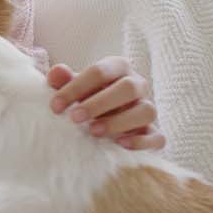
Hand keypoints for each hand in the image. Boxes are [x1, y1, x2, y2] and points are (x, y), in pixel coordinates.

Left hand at [48, 56, 165, 149]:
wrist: (107, 118)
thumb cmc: (89, 98)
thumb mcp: (75, 88)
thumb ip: (64, 80)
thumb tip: (56, 73)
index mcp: (118, 68)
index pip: (100, 71)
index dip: (76, 87)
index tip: (55, 106)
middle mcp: (137, 85)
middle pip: (128, 88)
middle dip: (100, 103)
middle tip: (75, 118)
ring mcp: (148, 108)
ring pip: (146, 111)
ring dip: (119, 122)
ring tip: (94, 132)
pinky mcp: (153, 133)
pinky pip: (158, 137)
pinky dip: (141, 142)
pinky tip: (120, 145)